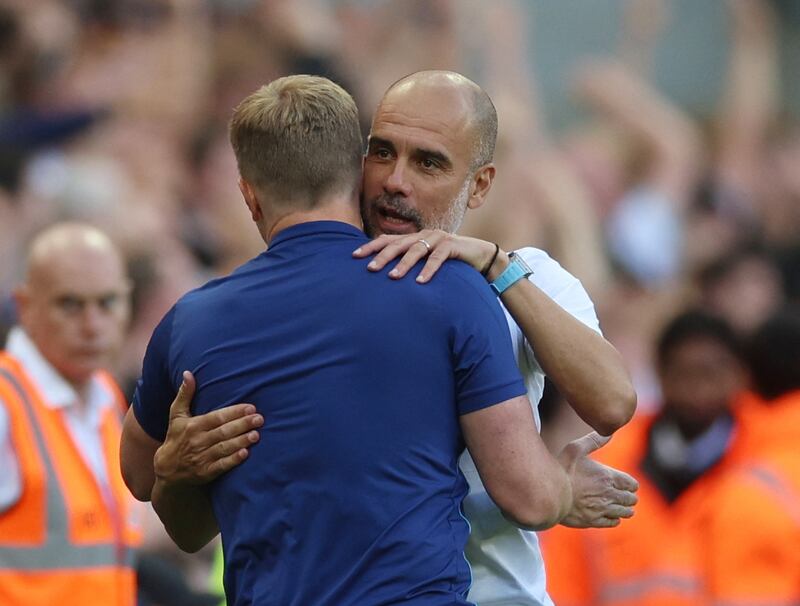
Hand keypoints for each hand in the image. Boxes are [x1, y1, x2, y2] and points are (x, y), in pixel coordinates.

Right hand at [153, 371, 262, 485]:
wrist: (166, 469)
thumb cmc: (176, 437)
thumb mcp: (176, 415)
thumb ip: (185, 394)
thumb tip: (188, 373)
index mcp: (193, 426)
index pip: (217, 417)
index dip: (234, 412)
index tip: (251, 407)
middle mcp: (197, 441)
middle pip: (223, 432)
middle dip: (242, 425)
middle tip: (259, 419)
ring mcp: (201, 458)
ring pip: (224, 448)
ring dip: (241, 441)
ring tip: (256, 434)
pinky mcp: (205, 472)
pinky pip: (221, 466)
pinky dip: (233, 460)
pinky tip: (245, 454)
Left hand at [353, 230, 504, 282]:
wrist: (479, 256)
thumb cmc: (448, 262)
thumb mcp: (425, 261)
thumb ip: (409, 263)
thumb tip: (384, 276)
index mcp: (414, 237)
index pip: (388, 240)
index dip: (371, 247)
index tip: (354, 256)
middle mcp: (423, 235)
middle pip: (399, 243)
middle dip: (383, 256)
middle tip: (370, 268)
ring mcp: (438, 238)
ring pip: (416, 250)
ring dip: (404, 264)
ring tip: (393, 277)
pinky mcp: (452, 246)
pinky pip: (438, 257)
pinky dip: (429, 269)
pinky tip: (421, 282)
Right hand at [557, 432, 638, 527]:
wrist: (547, 494)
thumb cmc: (561, 470)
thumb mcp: (575, 449)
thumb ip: (593, 441)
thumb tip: (609, 433)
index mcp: (607, 477)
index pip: (632, 484)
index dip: (630, 484)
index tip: (625, 483)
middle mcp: (608, 494)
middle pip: (631, 499)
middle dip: (629, 496)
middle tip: (622, 494)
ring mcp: (601, 509)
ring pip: (625, 512)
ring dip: (625, 508)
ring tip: (619, 505)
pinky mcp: (593, 521)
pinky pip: (613, 522)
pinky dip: (614, 519)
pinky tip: (608, 514)